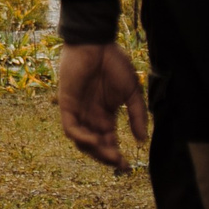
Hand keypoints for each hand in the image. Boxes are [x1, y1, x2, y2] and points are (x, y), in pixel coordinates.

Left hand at [56, 41, 148, 172]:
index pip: (108, 142)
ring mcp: (78, 111)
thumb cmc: (113, 63)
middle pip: (95, 146)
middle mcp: (90, 116)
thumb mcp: (131, 92)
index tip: (126, 166)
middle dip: (106, 157)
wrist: (96, 42)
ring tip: (109, 153)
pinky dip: (81, 137)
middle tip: (119, 162)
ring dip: (94, 151)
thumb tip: (142, 140)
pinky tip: (95, 140)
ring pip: (82, 141)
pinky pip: (70, 128)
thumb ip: (136, 115)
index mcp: (105, 115)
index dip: (115, 155)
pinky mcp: (66, 104)